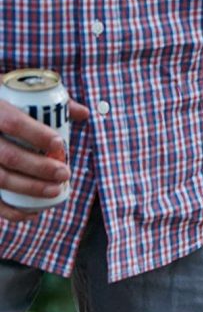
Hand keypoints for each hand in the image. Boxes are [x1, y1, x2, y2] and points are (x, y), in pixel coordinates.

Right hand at [0, 98, 88, 221]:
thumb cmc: (5, 107)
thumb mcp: (20, 97)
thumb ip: (51, 103)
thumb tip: (84, 113)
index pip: (12, 122)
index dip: (37, 134)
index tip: (59, 144)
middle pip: (8, 155)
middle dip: (40, 168)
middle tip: (64, 173)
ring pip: (0, 179)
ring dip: (30, 188)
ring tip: (56, 190)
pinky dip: (10, 212)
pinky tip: (32, 213)